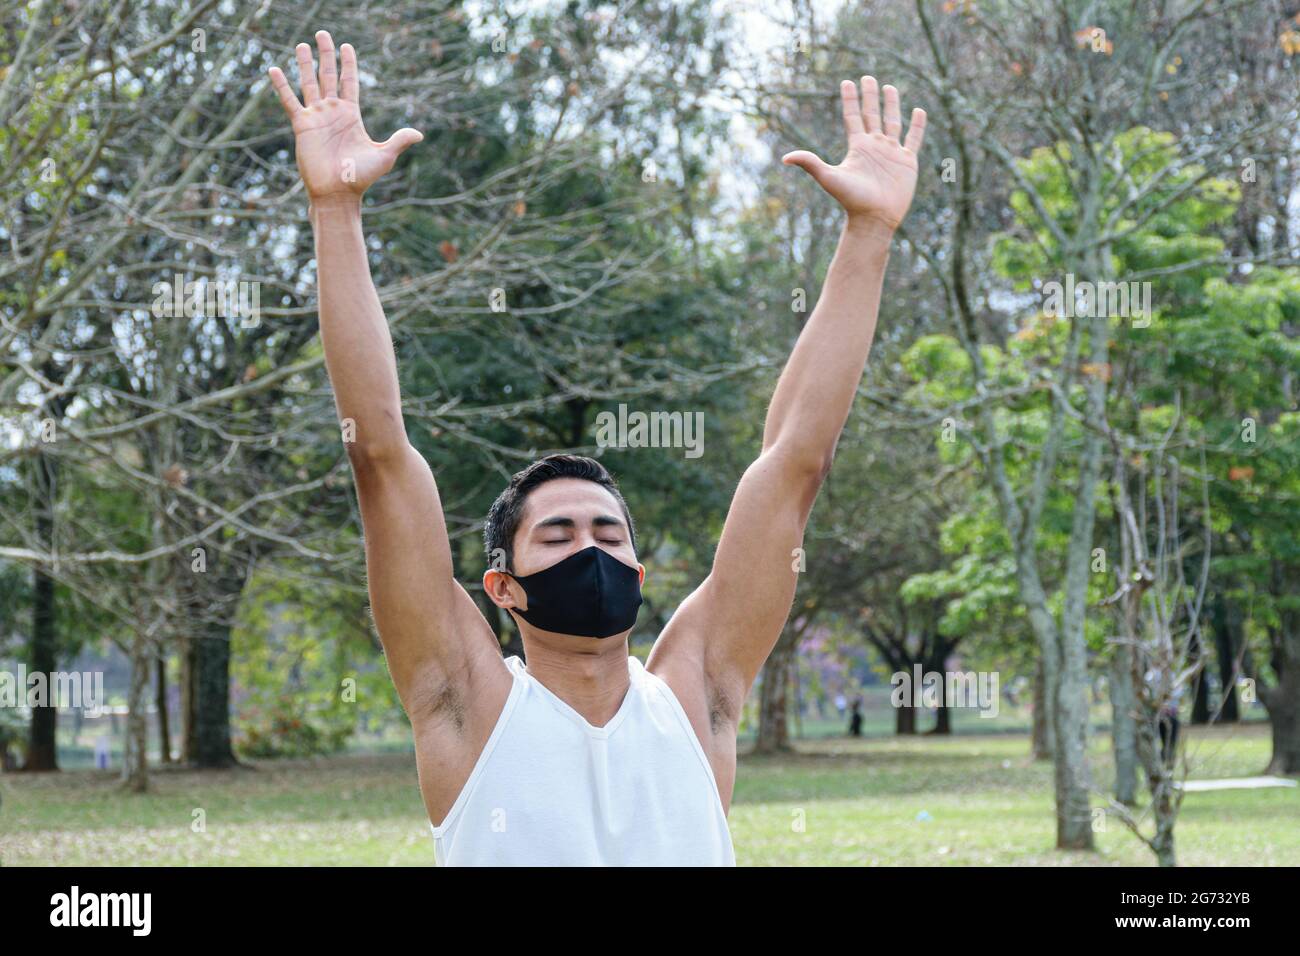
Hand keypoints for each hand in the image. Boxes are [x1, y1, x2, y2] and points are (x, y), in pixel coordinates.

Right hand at [267, 31, 422, 203]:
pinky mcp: (301, 126)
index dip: (348, 64)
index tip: (346, 46)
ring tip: (301, 44)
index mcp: (351, 115)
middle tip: (323, 34)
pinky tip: (274, 70)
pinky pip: (289, 101)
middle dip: (326, 55)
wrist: (338, 193)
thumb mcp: (384, 156)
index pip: (349, 82)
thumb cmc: (360, 177)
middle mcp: (332, 112)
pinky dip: (281, 86)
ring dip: (305, 64)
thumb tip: (419, 134)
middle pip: (328, 76)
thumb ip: (399, 141)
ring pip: (308, 84)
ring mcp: (316, 117)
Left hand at [782, 77, 925, 231]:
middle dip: (870, 96)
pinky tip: (919, 111)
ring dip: (892, 105)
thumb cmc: (851, 200)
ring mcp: (891, 152)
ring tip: (890, 87)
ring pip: (893, 122)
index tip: (847, 82)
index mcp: (857, 147)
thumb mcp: (829, 177)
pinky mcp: (907, 161)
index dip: (850, 100)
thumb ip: (810, 163)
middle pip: (872, 114)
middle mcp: (874, 146)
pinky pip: (913, 139)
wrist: (874, 218)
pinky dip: (917, 126)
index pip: (853, 117)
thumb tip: (784, 157)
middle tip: (868, 77)